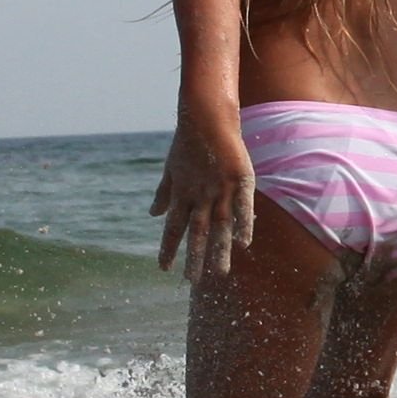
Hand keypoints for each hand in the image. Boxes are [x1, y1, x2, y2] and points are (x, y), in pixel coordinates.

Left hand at [150, 104, 255, 275]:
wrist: (205, 116)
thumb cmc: (188, 143)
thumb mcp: (171, 170)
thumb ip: (164, 194)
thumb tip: (152, 214)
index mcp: (182, 194)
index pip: (173, 227)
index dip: (168, 248)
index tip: (163, 269)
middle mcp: (199, 195)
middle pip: (196, 232)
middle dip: (193, 258)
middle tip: (192, 282)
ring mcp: (219, 187)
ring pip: (219, 225)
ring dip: (218, 250)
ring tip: (219, 274)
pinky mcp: (239, 178)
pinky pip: (242, 205)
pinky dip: (243, 223)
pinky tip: (244, 244)